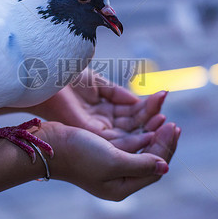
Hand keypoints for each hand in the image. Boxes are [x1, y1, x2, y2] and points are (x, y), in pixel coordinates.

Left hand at [32, 69, 168, 151]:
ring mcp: (96, 131)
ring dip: (148, 131)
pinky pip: (117, 141)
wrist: (47, 76)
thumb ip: (119, 94)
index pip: (132, 113)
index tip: (164, 95)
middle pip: (134, 127)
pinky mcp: (90, 134)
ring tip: (164, 122)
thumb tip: (138, 102)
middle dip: (153, 121)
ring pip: (129, 137)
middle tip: (170, 117)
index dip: (149, 108)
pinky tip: (149, 132)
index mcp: (104, 111)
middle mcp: (102, 123)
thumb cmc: (68, 77)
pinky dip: (134, 139)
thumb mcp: (100, 84)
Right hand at [36, 120, 180, 200]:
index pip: (155, 169)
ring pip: (140, 150)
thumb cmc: (79, 155)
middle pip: (150, 160)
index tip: (173, 127)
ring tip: (163, 120)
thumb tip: (165, 166)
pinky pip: (128, 143)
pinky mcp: (102, 153)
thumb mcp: (113, 161)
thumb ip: (141, 164)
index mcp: (122, 187)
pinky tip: (144, 122)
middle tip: (173, 124)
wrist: (49, 146)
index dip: (166, 148)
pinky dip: (138, 133)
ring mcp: (110, 166)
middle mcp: (118, 179)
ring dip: (152, 135)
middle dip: (162, 142)